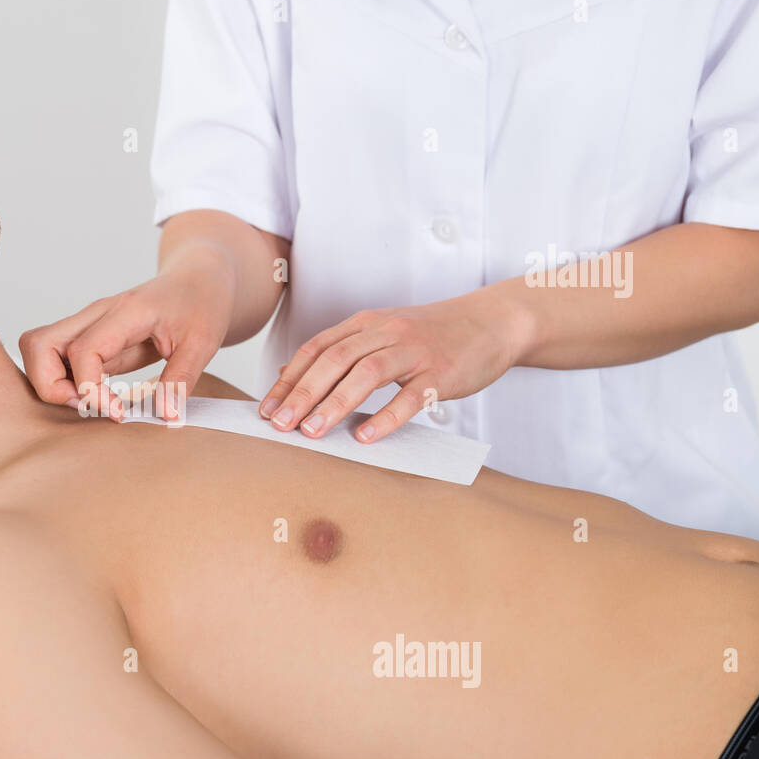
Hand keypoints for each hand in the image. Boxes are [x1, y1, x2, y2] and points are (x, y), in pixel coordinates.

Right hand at [19, 246, 235, 420]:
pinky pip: (54, 357)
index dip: (90, 389)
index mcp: (126, 311)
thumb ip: (181, 380)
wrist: (198, 279)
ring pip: (37, 348)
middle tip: (86, 406)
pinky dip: (60, 380)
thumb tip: (164, 417)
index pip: (83, 351)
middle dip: (50, 386)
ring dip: (50, 382)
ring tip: (87, 402)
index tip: (117, 412)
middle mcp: (97, 313)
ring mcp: (88, 323)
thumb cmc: (201, 303)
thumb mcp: (203, 343)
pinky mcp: (89, 336)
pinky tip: (92, 394)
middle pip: (38, 344)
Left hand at [258, 288, 531, 441]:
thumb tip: (289, 376)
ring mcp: (415, 351)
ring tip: (313, 432)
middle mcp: (386, 332)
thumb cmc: (431, 336)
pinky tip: (365, 436)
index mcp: (366, 324)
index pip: (317, 349)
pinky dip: (385, 417)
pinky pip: (410, 396)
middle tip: (280, 424)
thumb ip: (338, 352)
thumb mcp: (380, 335)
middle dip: (303, 394)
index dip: (289, 379)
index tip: (266, 409)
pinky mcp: (441, 372)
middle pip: (335, 359)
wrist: (492, 322)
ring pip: (367, 373)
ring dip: (335, 403)